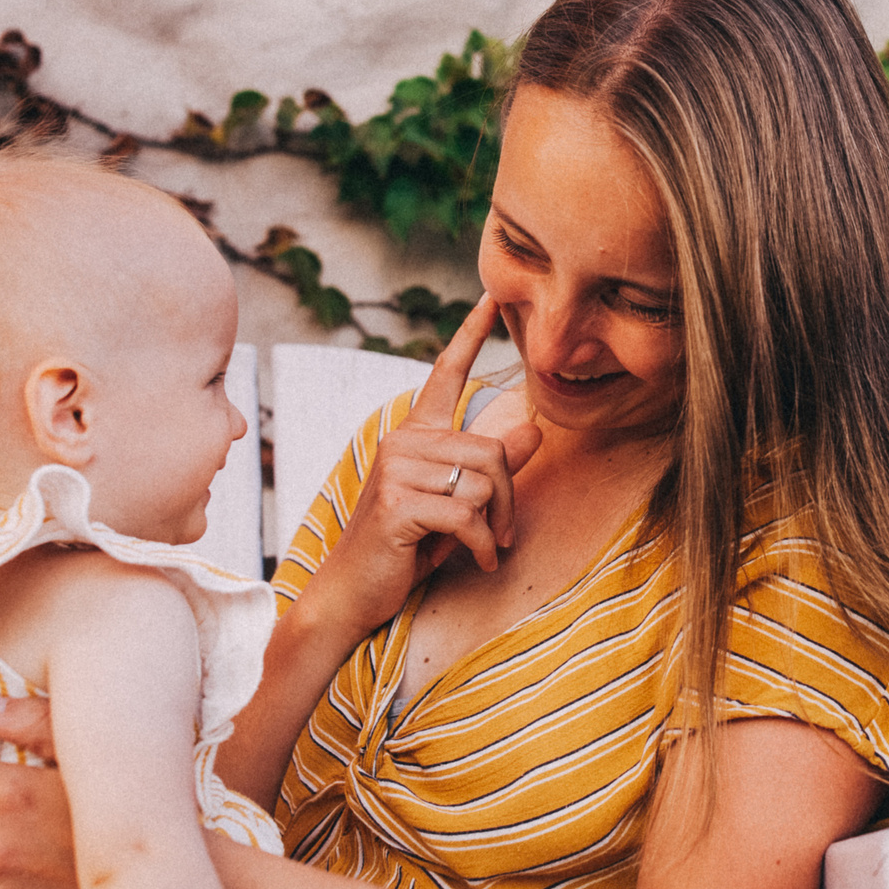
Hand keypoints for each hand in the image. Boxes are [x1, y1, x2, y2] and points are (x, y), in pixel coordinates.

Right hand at [297, 295, 541, 644]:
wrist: (352, 592)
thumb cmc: (406, 547)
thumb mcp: (456, 504)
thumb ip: (492, 467)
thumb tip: (536, 430)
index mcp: (414, 434)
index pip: (445, 373)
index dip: (470, 334)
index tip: (491, 296)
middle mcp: (402, 441)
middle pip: (490, 450)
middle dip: (508, 498)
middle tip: (503, 533)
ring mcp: (396, 470)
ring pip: (483, 483)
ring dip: (496, 525)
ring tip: (485, 547)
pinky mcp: (397, 504)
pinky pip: (468, 515)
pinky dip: (483, 546)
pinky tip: (476, 561)